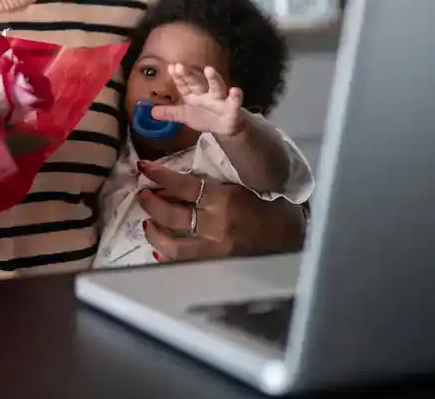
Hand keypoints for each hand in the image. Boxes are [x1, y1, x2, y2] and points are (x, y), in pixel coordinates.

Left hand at [137, 161, 305, 262]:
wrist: (292, 238)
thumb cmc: (267, 206)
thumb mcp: (240, 186)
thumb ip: (211, 183)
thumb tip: (176, 179)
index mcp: (224, 199)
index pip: (182, 185)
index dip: (160, 176)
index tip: (145, 168)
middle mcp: (215, 225)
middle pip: (170, 214)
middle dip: (150, 202)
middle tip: (143, 193)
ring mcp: (214, 249)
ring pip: (171, 244)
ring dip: (154, 231)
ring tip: (147, 221)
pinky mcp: (215, 265)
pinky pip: (183, 261)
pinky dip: (167, 253)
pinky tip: (160, 247)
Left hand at [151, 64, 249, 137]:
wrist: (224, 127)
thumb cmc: (204, 116)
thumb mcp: (185, 116)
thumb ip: (170, 113)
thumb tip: (151, 111)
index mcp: (193, 94)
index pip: (184, 84)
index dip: (178, 76)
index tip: (171, 67)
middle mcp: (206, 93)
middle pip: (197, 82)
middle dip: (190, 74)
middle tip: (180, 66)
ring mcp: (220, 100)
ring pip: (217, 87)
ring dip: (214, 78)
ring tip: (209, 69)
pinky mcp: (233, 109)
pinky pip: (235, 103)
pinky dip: (236, 98)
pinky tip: (236, 91)